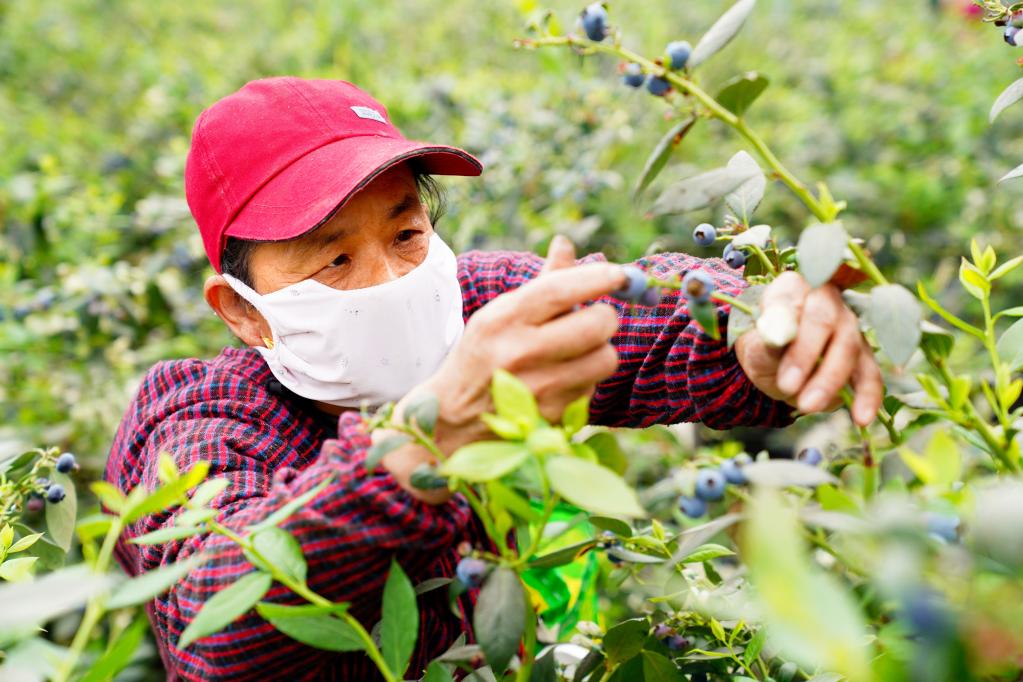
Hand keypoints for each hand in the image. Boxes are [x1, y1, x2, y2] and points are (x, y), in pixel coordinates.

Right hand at [382, 236, 624, 502]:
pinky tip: (563, 379)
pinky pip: (594, 387)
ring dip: (599, 351)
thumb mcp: (500, 316)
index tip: (620, 274)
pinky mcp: (554, 417)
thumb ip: (542, 282)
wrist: (453, 421)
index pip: (561, 289)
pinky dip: (586, 380)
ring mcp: (539, 388)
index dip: (599, 278)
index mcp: (503, 319)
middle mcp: (521, 352)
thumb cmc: (483, 357)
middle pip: (598, 323)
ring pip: (606, 357)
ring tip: (575, 352)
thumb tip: (565, 242)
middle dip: (603, 317)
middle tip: (591, 319)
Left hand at [733, 271, 881, 426]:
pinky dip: (868, 395)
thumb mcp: (756, 343)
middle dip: (807, 357)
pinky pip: (870, 373)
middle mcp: (827, 299)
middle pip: (826, 322)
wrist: (774, 363)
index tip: (776, 357)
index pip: (797, 300)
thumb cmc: (764, 346)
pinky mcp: (862, 354)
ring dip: (830, 380)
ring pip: (849, 348)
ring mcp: (849, 325)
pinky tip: (862, 418)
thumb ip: (768, 336)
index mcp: (794, 287)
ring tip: (808, 407)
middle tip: (787, 387)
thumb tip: (778, 332)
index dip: (790, 331)